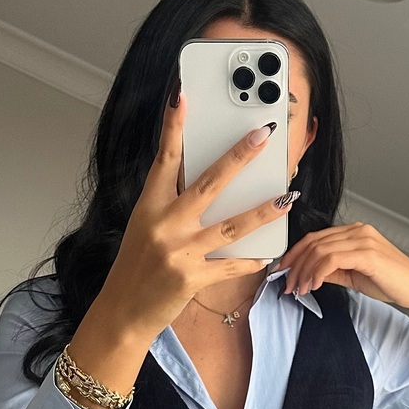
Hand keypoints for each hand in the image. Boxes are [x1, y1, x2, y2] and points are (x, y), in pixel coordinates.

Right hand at [97, 94, 294, 339]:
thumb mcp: (145, 227)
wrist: (122, 312)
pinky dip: (250, 261)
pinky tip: (268, 254)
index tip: (182, 96)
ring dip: (262, 211)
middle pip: (208, 184)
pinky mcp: (192, 278)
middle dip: (238, 157)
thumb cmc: (136, 267)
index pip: (164, 159)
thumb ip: (171, 204)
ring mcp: (179, 252)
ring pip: (231, 226)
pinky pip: (230, 266)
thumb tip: (208, 181)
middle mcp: (164, 225)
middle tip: (262, 136)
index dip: (174, 127)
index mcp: (149, 207)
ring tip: (286, 197)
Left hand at [279, 221, 408, 318]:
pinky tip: (314, 285)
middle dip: (295, 265)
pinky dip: (318, 272)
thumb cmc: (393, 283)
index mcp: (356, 232)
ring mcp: (363, 240)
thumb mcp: (354, 276)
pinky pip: (332, 259)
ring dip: (304, 272)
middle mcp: (358, 231)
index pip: (316, 238)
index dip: (295, 255)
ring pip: (320, 250)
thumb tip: (310, 274)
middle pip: (314, 242)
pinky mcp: (367, 253)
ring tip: (300, 289)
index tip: (284, 272)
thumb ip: (332, 271)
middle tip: (288, 285)